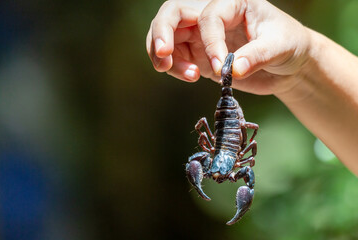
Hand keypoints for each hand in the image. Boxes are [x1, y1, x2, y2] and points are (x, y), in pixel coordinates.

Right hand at [146, 0, 311, 94]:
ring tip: (180, 73)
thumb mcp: (280, 46)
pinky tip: (190, 76)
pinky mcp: (198, 52)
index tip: (221, 68)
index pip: (209, 15)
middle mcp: (212, 13)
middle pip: (173, 12)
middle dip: (162, 32)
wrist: (286, 64)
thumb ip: (257, 55)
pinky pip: (174, 55)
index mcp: (233, 1)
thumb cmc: (288, 45)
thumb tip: (233, 70)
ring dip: (163, 54)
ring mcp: (202, 33)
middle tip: (163, 55)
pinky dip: (174, 66)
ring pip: (167, 34)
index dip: (210, 42)